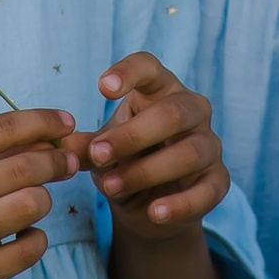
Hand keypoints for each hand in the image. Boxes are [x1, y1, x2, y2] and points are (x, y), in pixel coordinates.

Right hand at [0, 107, 79, 278]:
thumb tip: (50, 139)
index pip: (2, 128)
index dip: (44, 121)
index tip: (67, 122)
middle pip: (25, 167)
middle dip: (56, 162)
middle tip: (66, 164)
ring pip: (31, 205)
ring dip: (43, 201)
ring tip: (32, 205)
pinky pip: (31, 248)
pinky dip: (36, 239)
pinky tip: (22, 238)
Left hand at [81, 54, 229, 246]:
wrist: (149, 206)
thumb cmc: (124, 161)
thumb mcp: (101, 151)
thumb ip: (85, 147)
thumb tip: (60, 145)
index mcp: (160, 89)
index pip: (150, 67)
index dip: (129, 72)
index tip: (102, 87)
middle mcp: (191, 109)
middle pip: (171, 113)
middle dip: (131, 136)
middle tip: (97, 155)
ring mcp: (209, 144)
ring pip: (188, 152)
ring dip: (146, 171)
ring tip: (111, 187)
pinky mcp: (218, 180)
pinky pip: (208, 190)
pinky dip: (181, 203)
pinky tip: (155, 212)